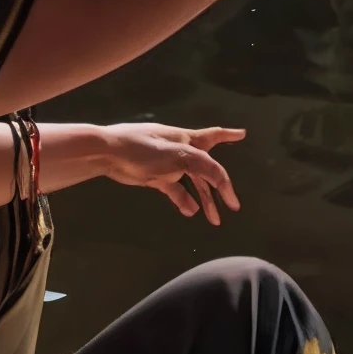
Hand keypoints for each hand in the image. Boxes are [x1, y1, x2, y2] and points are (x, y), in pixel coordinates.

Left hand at [94, 122, 244, 225]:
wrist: (109, 153)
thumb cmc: (144, 148)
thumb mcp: (178, 154)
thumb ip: (203, 166)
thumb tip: (221, 180)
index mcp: (188, 140)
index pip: (213, 136)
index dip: (228, 135)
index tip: (243, 133)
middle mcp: (181, 151)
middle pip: (207, 170)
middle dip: (220, 187)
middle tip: (233, 205)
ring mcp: (169, 165)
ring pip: (193, 184)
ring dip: (204, 199)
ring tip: (214, 219)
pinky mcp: (156, 177)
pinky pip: (175, 191)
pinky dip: (183, 200)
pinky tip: (189, 212)